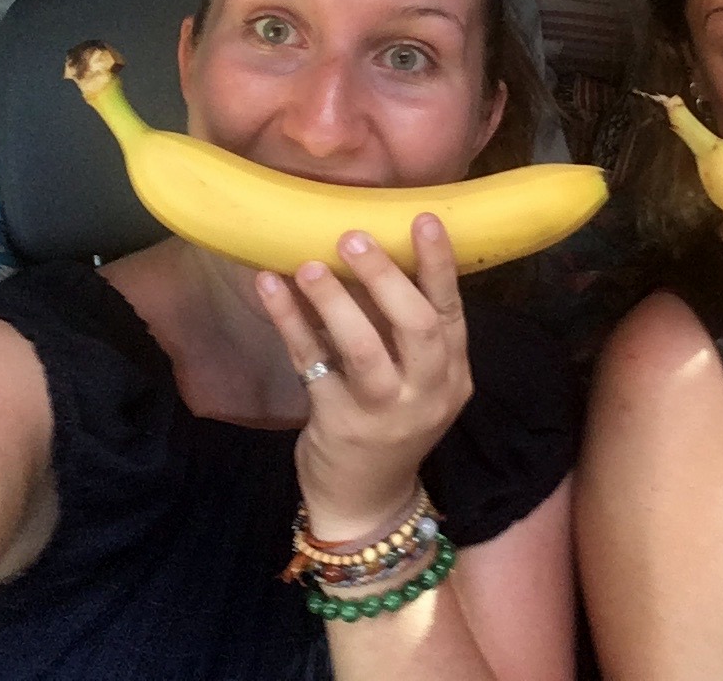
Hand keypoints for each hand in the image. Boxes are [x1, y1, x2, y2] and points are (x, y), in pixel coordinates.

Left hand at [255, 212, 472, 540]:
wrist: (367, 503)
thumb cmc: (391, 426)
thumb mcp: (417, 384)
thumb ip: (406, 333)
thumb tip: (374, 255)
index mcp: (452, 375)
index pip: (451, 312)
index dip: (439, 265)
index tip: (423, 219)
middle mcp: (428, 393)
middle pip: (417, 327)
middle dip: (387, 277)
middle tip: (354, 235)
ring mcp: (385, 414)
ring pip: (365, 349)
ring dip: (336, 301)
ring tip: (311, 263)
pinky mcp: (340, 426)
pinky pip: (313, 366)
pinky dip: (291, 323)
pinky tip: (270, 287)